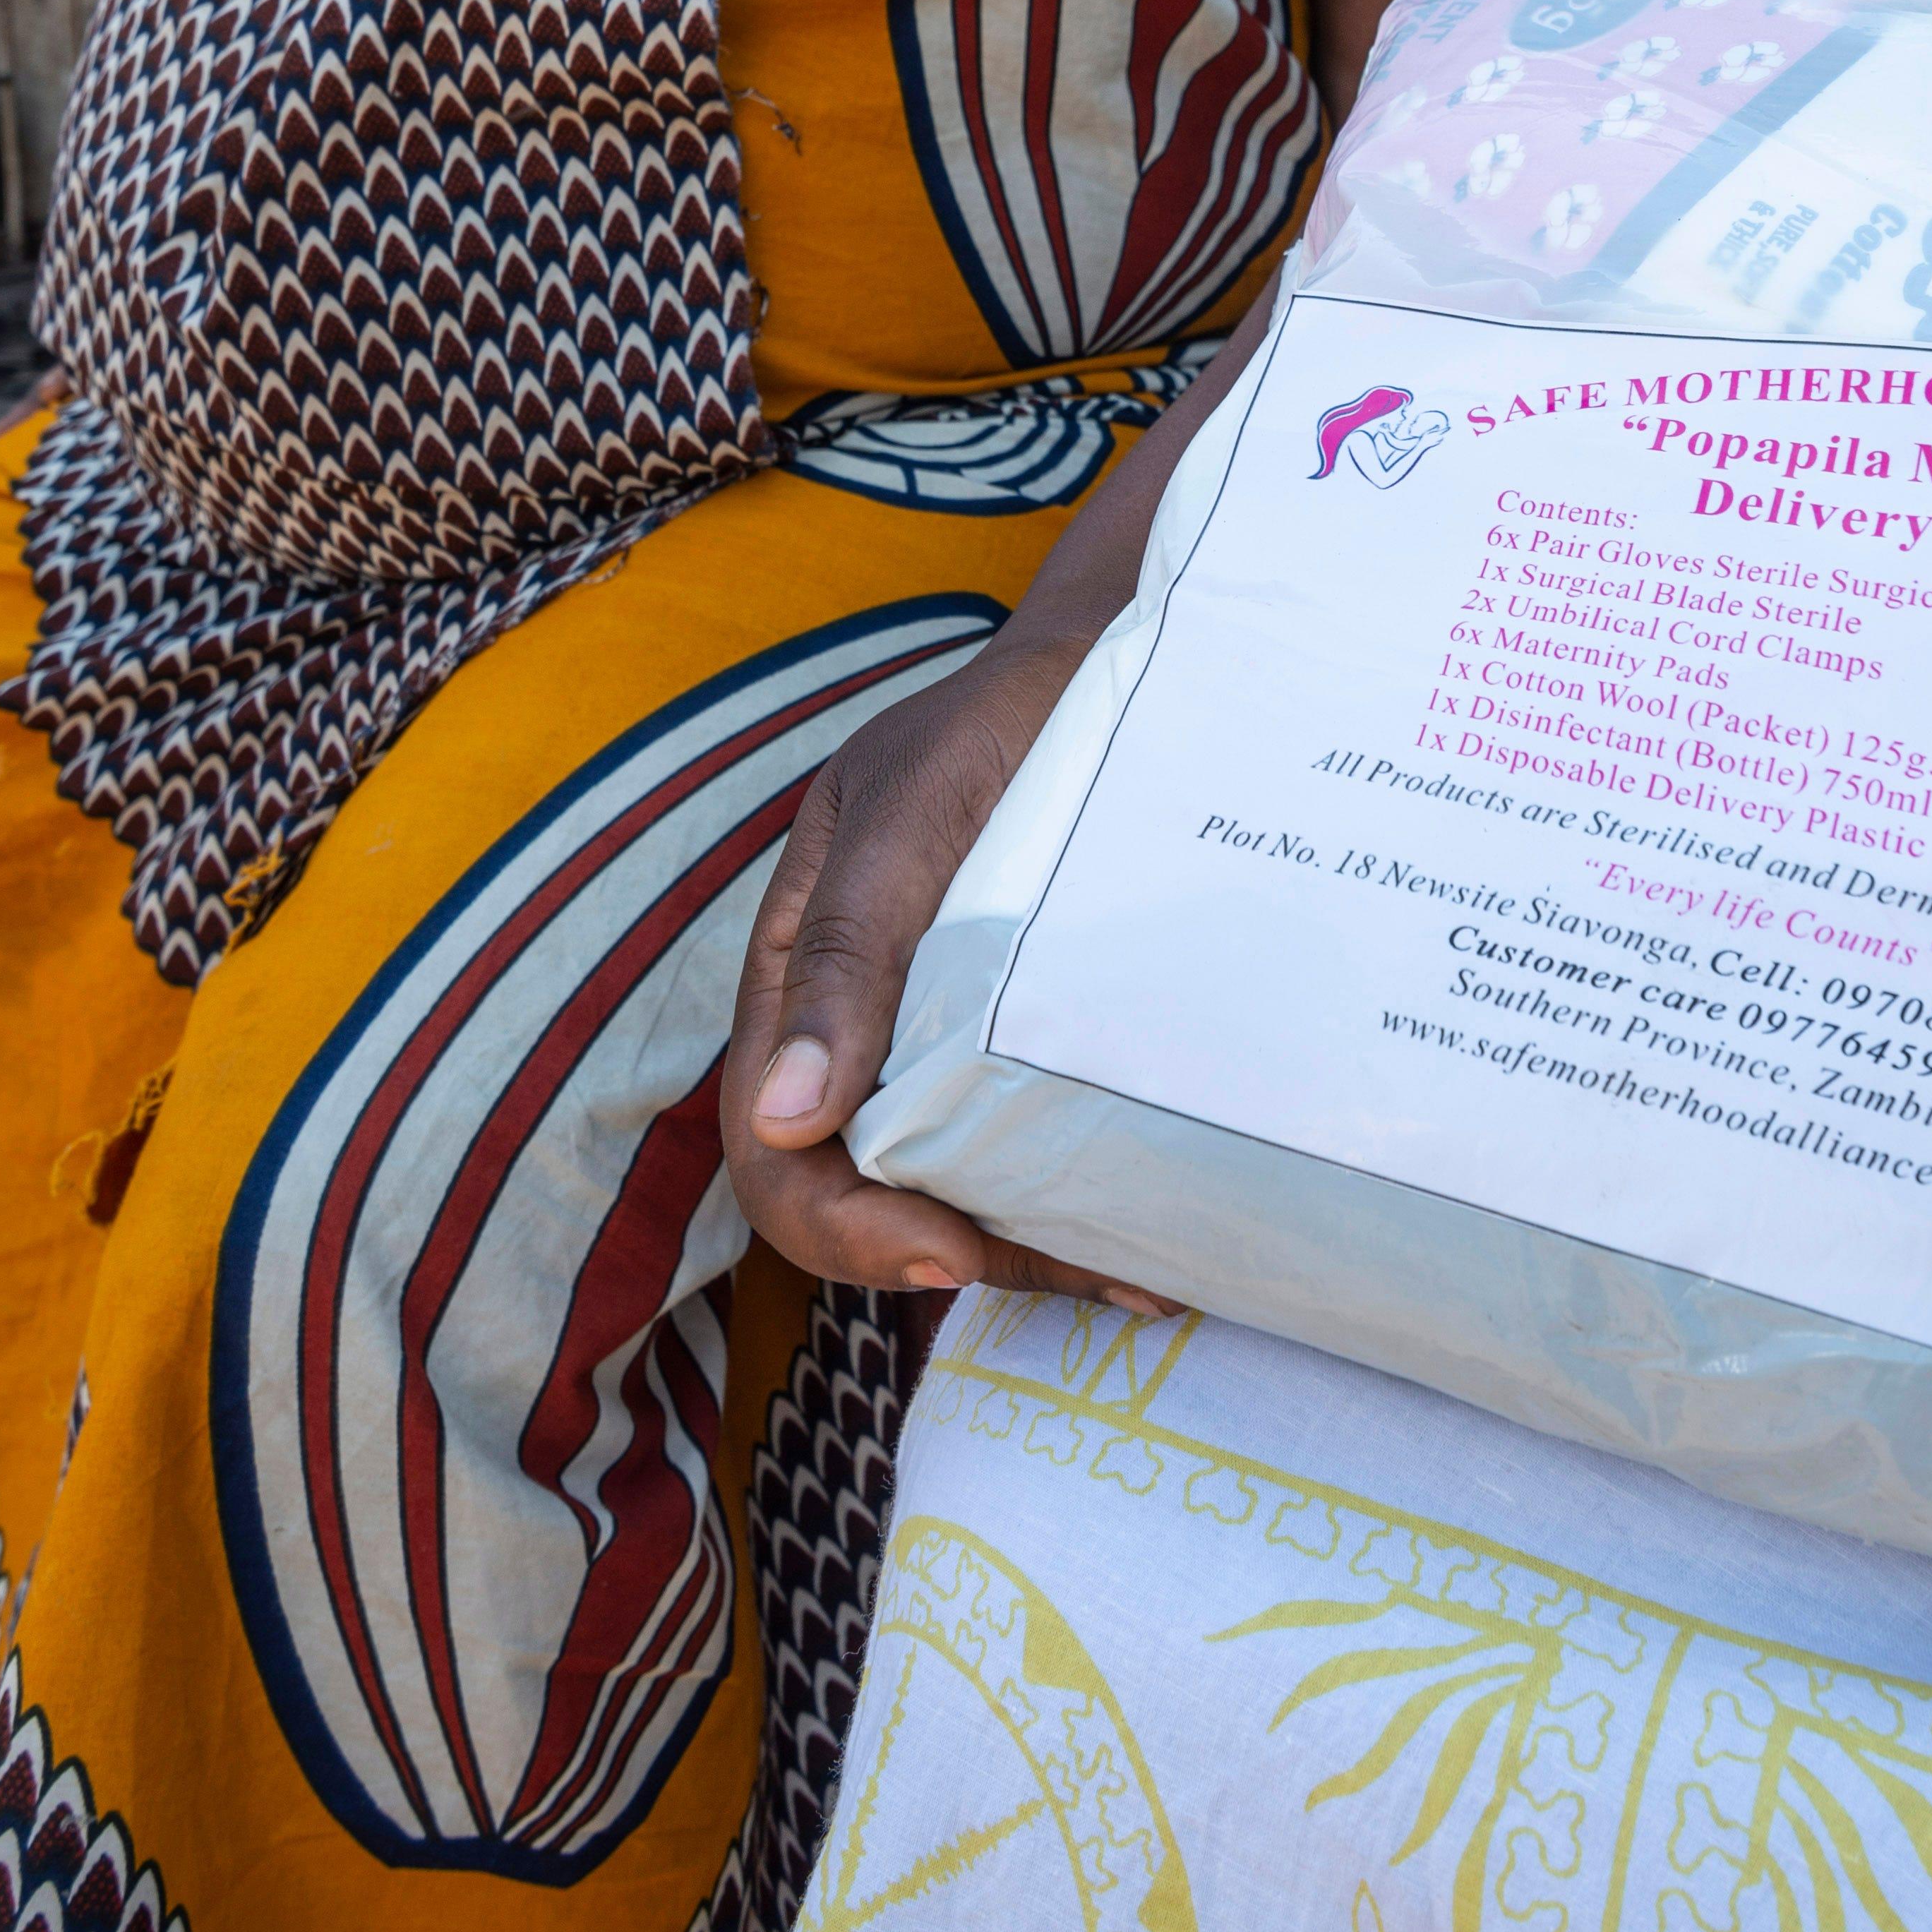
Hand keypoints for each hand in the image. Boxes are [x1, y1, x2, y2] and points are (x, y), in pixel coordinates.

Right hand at [724, 626, 1172, 1309]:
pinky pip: (1028, 1152)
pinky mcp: (1027, 1041)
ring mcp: (945, 1037)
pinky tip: (1159, 1232)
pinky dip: (1079, 1206)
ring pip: (952, 1189)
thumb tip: (791, 1114)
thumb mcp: (910, 813)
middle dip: (950, 1255)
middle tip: (1078, 1267)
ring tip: (1143, 1269)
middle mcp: (862, 1022)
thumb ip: (848, 950)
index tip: (949, 1251)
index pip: (773, 1145)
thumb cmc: (999, 718)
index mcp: (799, 973)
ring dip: (1033, 1249)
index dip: (843, 1225)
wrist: (1115, 662)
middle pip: (858, 1194)